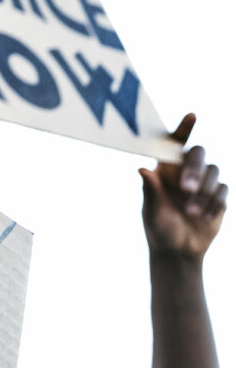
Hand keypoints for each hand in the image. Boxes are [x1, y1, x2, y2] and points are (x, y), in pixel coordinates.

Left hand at [139, 115, 226, 263]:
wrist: (178, 252)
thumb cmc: (158, 228)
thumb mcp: (151, 211)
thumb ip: (150, 190)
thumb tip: (142, 168)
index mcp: (165, 169)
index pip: (174, 144)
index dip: (184, 128)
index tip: (192, 115)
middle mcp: (186, 171)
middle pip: (198, 155)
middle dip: (194, 169)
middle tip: (186, 189)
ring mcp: (205, 183)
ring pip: (214, 173)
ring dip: (204, 193)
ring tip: (191, 214)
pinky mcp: (219, 197)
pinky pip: (224, 191)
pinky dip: (215, 203)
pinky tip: (204, 218)